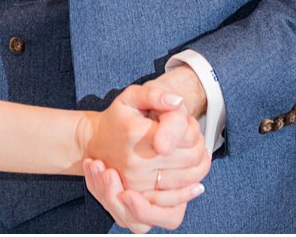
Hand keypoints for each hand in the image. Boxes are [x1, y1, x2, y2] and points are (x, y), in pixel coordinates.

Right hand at [81, 86, 210, 230]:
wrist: (96, 144)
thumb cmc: (119, 118)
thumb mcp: (131, 97)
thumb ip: (155, 94)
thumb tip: (178, 103)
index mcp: (136, 133)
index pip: (184, 136)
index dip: (193, 128)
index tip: (186, 122)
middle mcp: (136, 162)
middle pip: (190, 158)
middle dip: (199, 145)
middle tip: (192, 137)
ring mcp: (138, 182)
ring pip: (187, 179)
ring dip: (199, 166)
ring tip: (196, 154)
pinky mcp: (140, 196)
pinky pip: (174, 201)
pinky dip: (190, 190)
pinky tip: (194, 180)